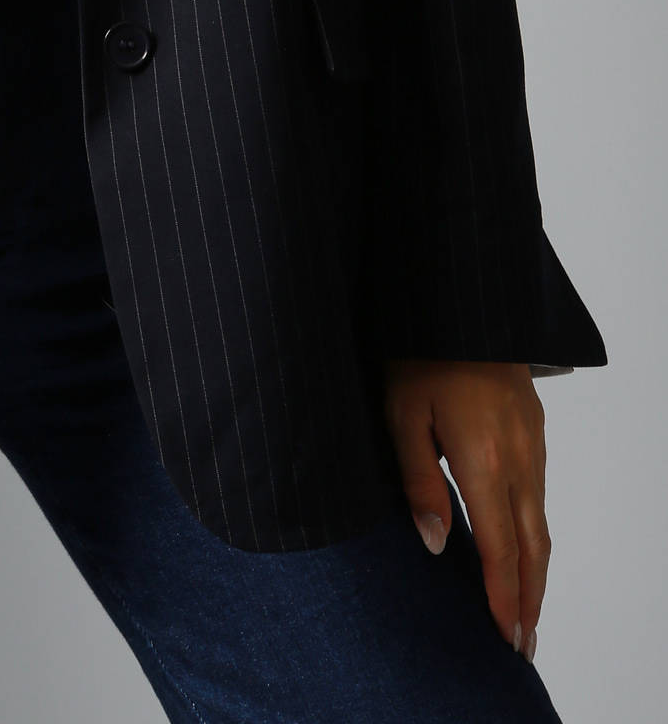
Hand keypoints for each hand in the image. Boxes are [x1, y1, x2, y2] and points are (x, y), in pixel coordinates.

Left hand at [382, 358, 547, 662]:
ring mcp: (532, 443)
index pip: (500, 546)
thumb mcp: (403, 415)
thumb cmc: (420, 354)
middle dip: (528, 598)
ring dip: (536, 571)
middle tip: (521, 642)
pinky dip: (536, 535)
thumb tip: (436, 544)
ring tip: (525, 610)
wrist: (462, 302)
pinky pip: (540, 495)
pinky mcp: (534, 430)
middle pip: (532, 546)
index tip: (505, 634)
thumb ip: (419, 480)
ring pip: (541, 522)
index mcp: (484, 460)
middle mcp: (519, 458)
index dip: (502, 594)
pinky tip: (523, 548)